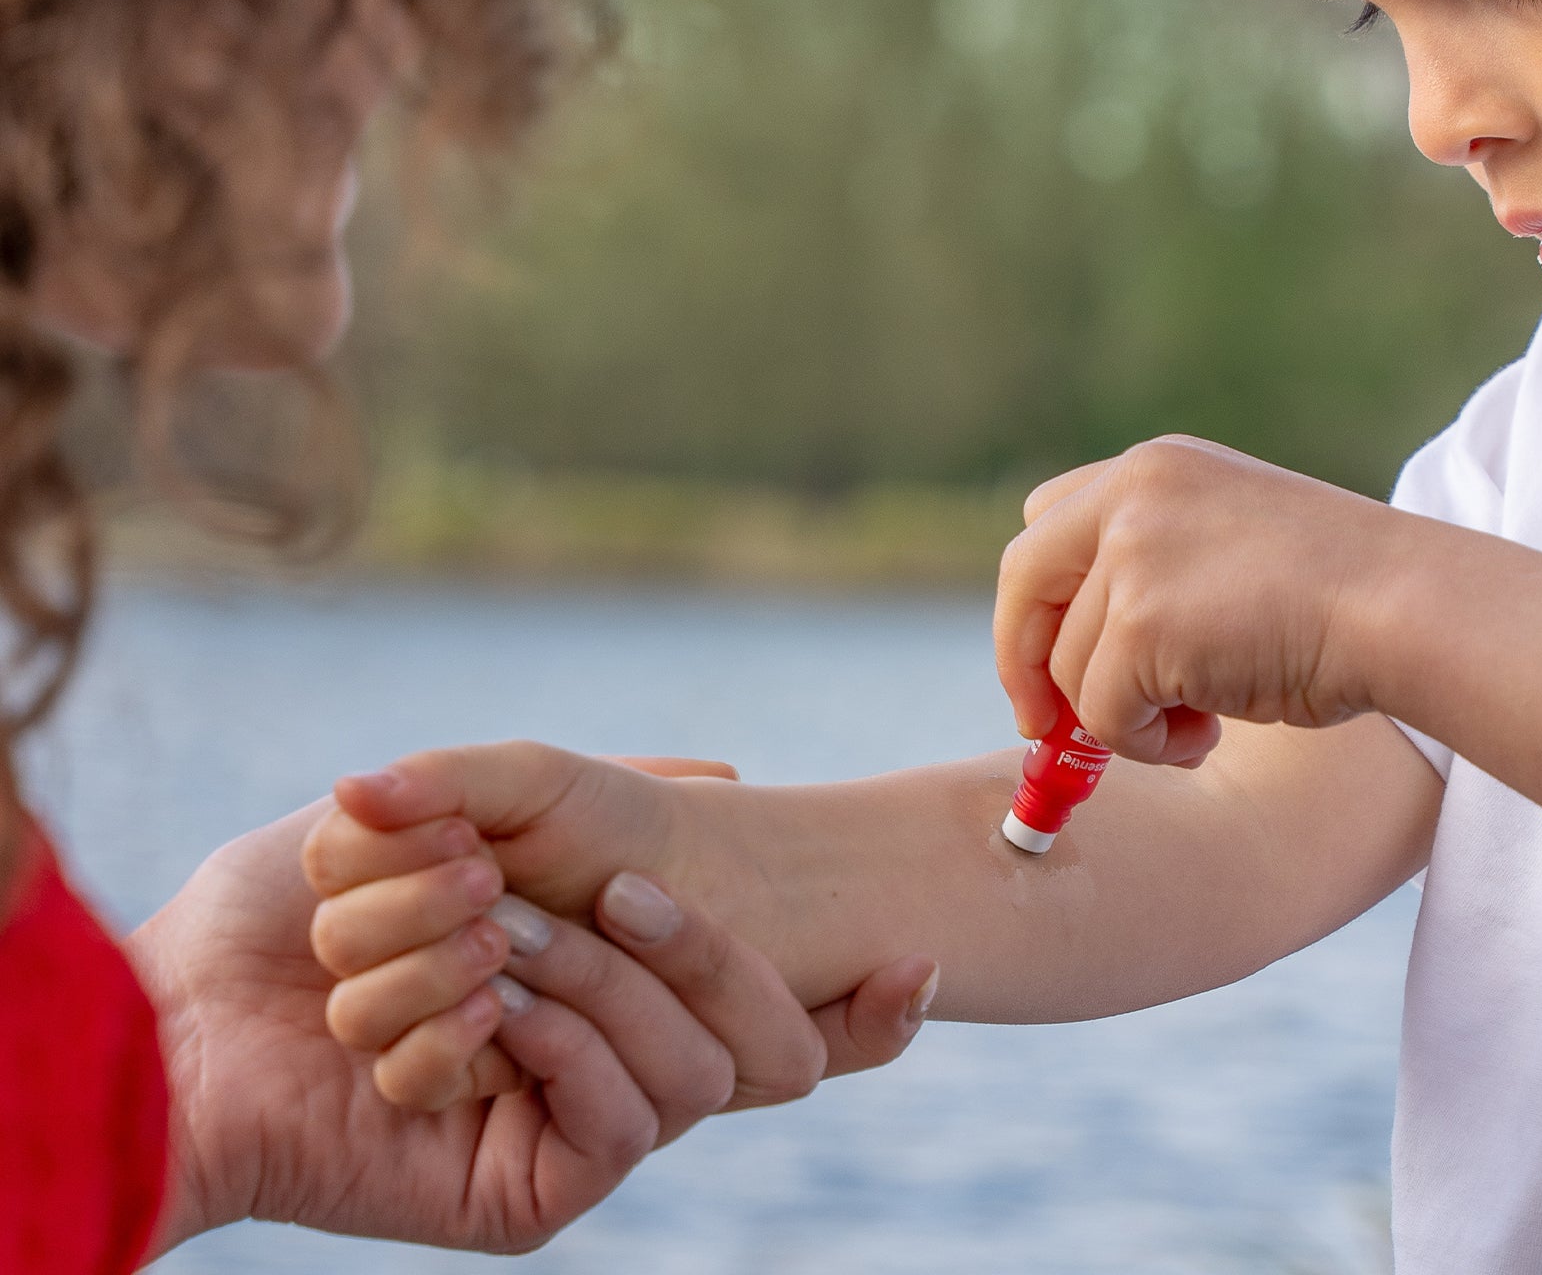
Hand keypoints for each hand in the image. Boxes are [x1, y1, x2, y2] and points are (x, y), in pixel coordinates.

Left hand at [131, 799, 933, 1256]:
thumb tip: (726, 776)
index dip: (873, 1008)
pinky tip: (491, 1008)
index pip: (783, 1014)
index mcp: (619, 989)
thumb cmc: (306, 905)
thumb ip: (596, 798)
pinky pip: (620, 1128)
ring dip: (607, 989)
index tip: (925, 960)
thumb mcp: (466, 812)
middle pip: (768, 1048)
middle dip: (713, 954)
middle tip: (624, 892)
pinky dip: (568, 1049)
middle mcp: (614, 1064)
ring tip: (505, 939)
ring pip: (696, 1079)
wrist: (187, 1005)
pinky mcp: (532, 1195)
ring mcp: (577, 1135)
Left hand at [994, 435, 1412, 766]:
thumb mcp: (1229, 545)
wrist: (1404, 607)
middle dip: (1022, 662)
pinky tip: (1208, 735)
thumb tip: (1071, 669)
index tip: (1050, 655)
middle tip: (1047, 726)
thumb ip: (1154, 572)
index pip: (1047, 520)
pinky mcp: (1138, 624)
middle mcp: (1130, 494)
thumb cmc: (1341, 597)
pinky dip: (1147, 744)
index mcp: (1154, 466)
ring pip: (1069, 669)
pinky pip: (1102, 715)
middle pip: (1023, 580)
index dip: (1041, 598)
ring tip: (1199, 726)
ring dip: (1123, 719)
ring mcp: (1130, 555)